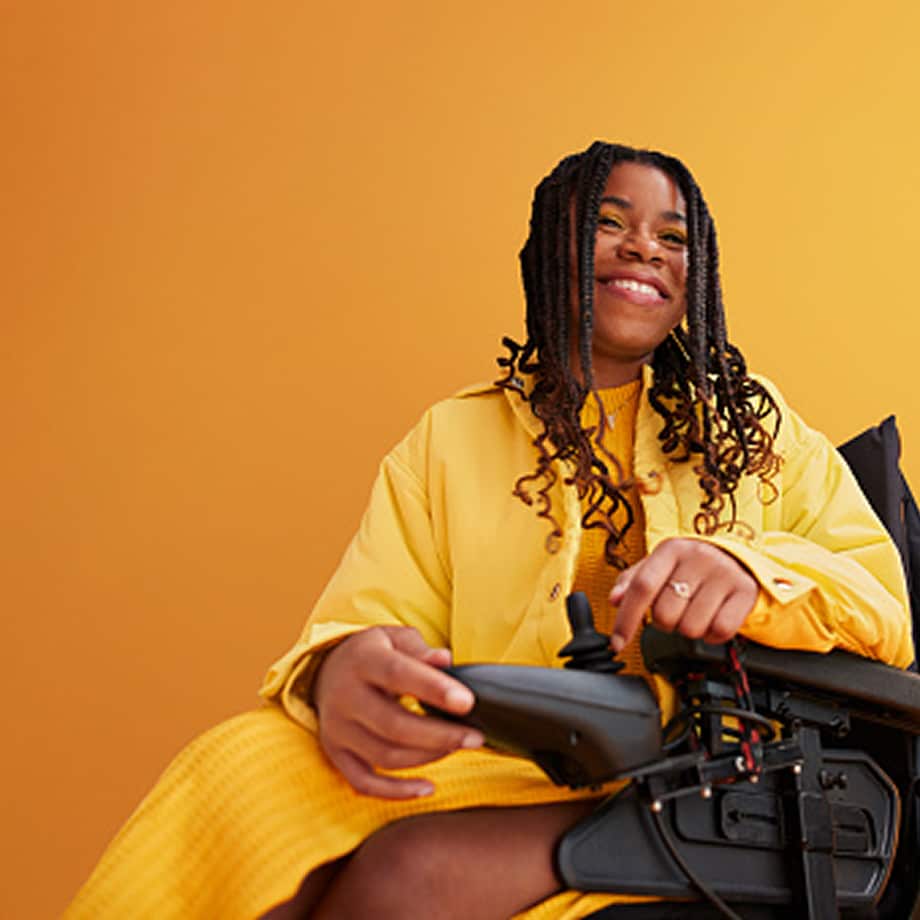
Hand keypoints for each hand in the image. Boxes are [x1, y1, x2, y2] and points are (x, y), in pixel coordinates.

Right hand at [313, 625, 482, 798]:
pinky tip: (428, 787)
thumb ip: (420, 650)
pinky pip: (364, 782)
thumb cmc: (375, 653)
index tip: (467, 702)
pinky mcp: (336, 753)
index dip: (433, 689)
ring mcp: (337, 728)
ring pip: (385, 756)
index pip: (397, 675)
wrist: (327, 670)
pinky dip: (396, 791)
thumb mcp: (395, 638)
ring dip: (427, 757)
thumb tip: (445, 660)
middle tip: (475, 737)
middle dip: (440, 735)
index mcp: (362, 660)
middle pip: (393, 725)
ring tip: (457, 747)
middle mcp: (344, 696)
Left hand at [609, 538, 757, 651]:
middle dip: (664, 622)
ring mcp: (724, 574)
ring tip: (694, 611)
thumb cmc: (689, 566)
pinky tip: (711, 618)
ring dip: (688, 629)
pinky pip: (720, 631)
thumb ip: (632, 582)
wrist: (734, 558)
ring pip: (691, 628)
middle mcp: (698, 557)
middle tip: (675, 610)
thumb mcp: (658, 566)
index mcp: (671, 549)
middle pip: (664, 614)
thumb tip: (615, 599)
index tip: (617, 642)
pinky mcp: (745, 591)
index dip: (626, 618)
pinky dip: (712, 635)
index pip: (642, 587)